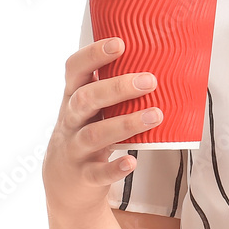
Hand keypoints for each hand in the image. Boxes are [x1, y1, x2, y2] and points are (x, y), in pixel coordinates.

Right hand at [42, 38, 163, 218]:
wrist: (64, 184)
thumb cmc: (88, 132)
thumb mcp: (93, 109)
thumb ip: (115, 89)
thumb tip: (164, 63)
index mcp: (73, 98)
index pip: (75, 69)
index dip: (93, 55)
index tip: (120, 43)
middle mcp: (70, 121)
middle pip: (85, 99)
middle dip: (116, 88)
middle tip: (150, 81)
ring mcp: (74, 149)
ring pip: (94, 134)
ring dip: (126, 124)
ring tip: (156, 115)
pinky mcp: (83, 176)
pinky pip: (97, 173)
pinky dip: (114, 168)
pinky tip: (132, 162)